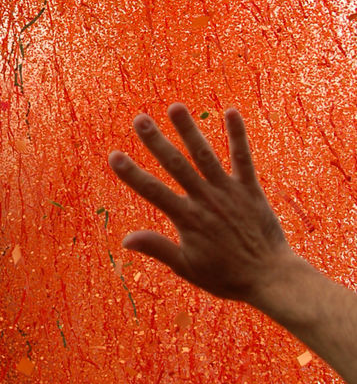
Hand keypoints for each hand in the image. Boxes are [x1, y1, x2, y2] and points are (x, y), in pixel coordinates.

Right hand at [108, 104, 292, 304]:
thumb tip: (126, 239)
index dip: (131, 173)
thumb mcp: (187, 267)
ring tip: (175, 107)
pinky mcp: (250, 190)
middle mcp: (206, 200)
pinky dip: (237, 135)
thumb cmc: (226, 277)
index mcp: (188, 219)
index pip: (152, 191)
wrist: (270, 277)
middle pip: (176, 165)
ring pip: (205, 156)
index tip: (113, 155)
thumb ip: (158, 249)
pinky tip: (231, 112)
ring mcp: (229, 192)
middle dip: (156, 141)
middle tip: (140, 119)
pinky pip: (243, 158)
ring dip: (190, 131)